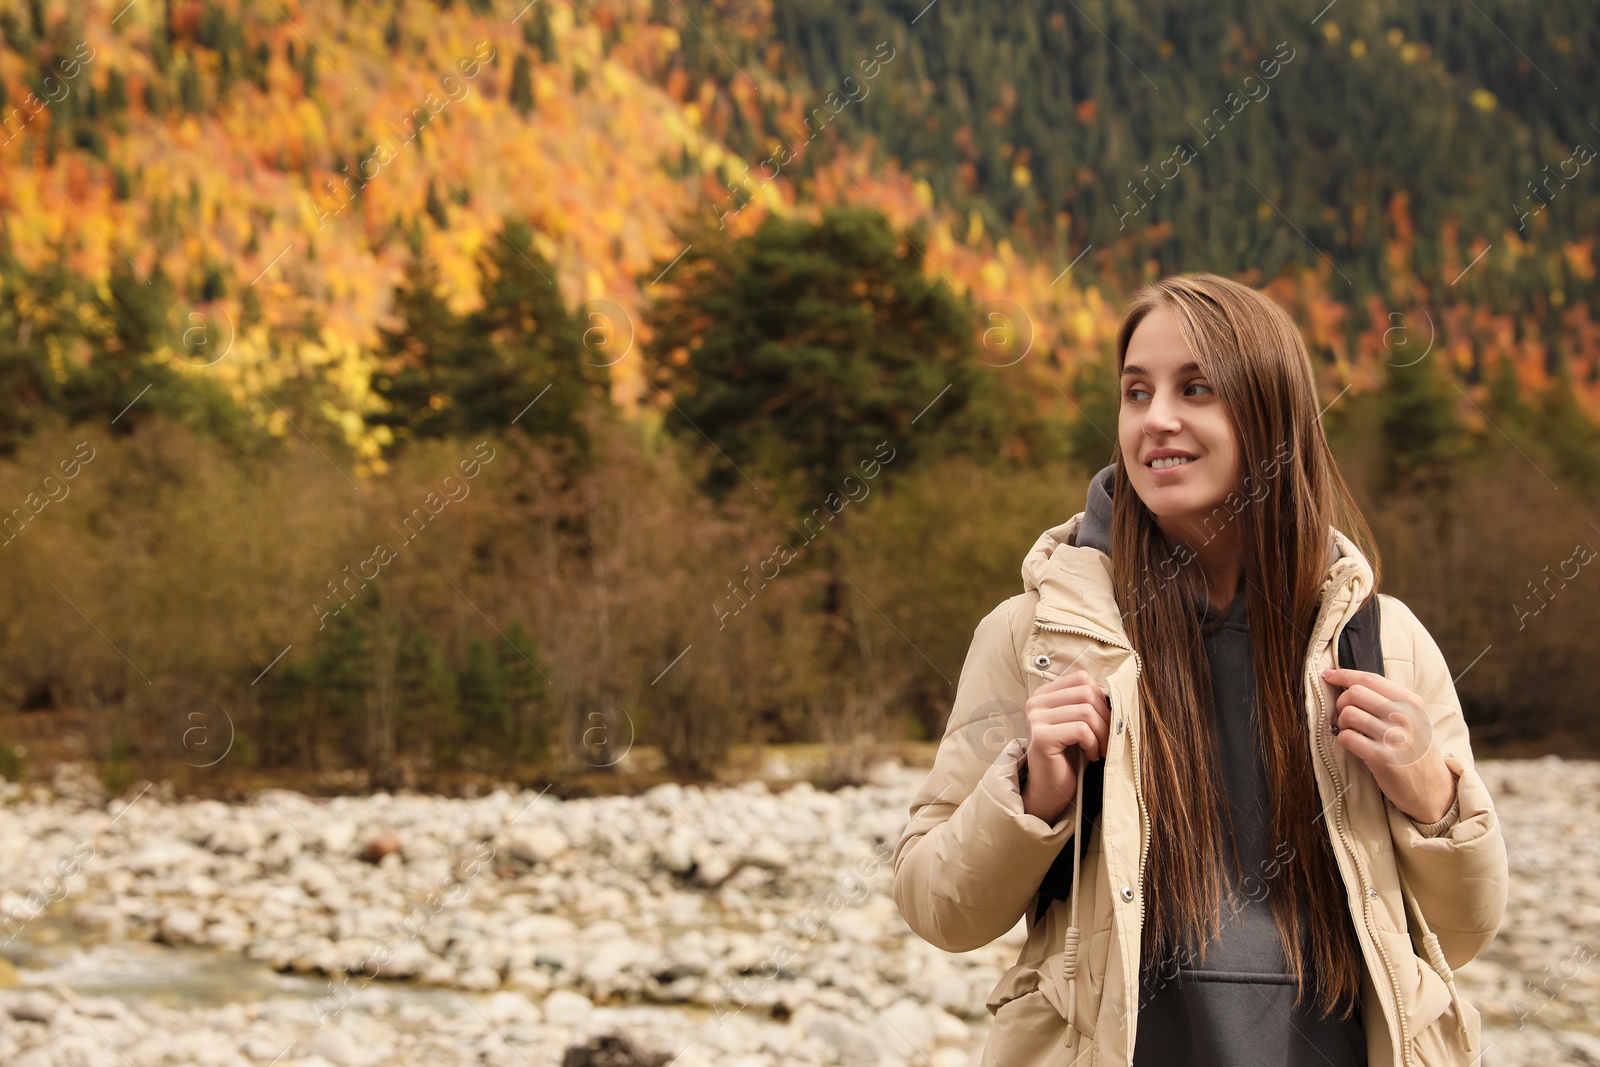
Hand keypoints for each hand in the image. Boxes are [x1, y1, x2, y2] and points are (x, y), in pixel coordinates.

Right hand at [1021, 669, 1110, 823]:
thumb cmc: (1067, 756)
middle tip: (1107, 739)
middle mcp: (1035, 703)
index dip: (1101, 697)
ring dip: (1102, 733)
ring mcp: (1036, 719)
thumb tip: (1115, 692)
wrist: (1050, 789)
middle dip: (1105, 717)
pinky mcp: (1041, 737)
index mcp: (1043, 694)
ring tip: (1100, 748)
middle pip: (1086, 692)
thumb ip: (1086, 703)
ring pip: (1086, 711)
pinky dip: (1093, 743)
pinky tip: (1091, 755)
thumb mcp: (1077, 723)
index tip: (1105, 720)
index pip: (1081, 678)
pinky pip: (1081, 730)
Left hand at [1321, 667, 1457, 823]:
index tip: (1328, 675)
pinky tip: (1353, 744)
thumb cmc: (1416, 751)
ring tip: (1351, 732)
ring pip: (1348, 714)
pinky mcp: (1382, 758)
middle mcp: (1405, 717)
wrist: (1434, 790)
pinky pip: (1347, 737)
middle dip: (1341, 702)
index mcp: (1412, 703)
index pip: (1371, 679)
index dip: (1344, 674)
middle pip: (1355, 693)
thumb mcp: (1414, 720)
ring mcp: (1394, 737)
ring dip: (1341, 723)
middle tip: (1345, 716)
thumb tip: (1349, 681)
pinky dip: (1343, 739)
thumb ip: (1389, 701)